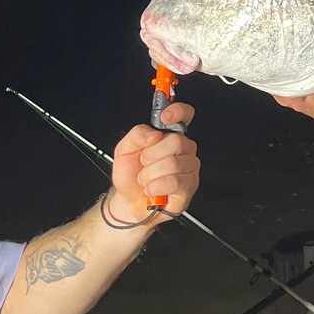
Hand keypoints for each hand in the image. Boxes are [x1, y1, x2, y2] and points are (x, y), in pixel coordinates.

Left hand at [108, 101, 199, 223]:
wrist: (129, 201)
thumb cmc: (130, 175)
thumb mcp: (124, 150)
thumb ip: (137, 135)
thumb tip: (154, 133)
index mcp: (168, 136)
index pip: (184, 115)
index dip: (178, 112)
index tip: (165, 118)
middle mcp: (183, 149)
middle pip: (176, 141)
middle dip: (151, 155)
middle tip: (144, 163)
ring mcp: (188, 167)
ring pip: (174, 164)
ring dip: (151, 175)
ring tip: (147, 179)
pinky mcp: (189, 185)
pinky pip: (175, 181)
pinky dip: (157, 187)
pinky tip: (153, 188)